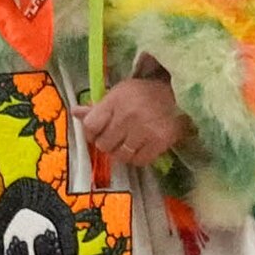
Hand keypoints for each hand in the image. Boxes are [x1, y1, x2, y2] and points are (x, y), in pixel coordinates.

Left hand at [82, 64, 184, 181]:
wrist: (179, 95)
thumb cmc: (145, 93)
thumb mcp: (119, 93)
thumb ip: (97, 107)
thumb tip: (74, 112)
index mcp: (115, 100)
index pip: (90, 126)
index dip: (91, 133)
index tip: (98, 132)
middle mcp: (128, 116)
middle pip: (104, 144)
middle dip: (107, 143)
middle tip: (116, 137)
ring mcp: (144, 130)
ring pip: (120, 155)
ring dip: (121, 153)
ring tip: (128, 144)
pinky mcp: (159, 142)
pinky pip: (139, 161)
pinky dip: (137, 158)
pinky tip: (141, 148)